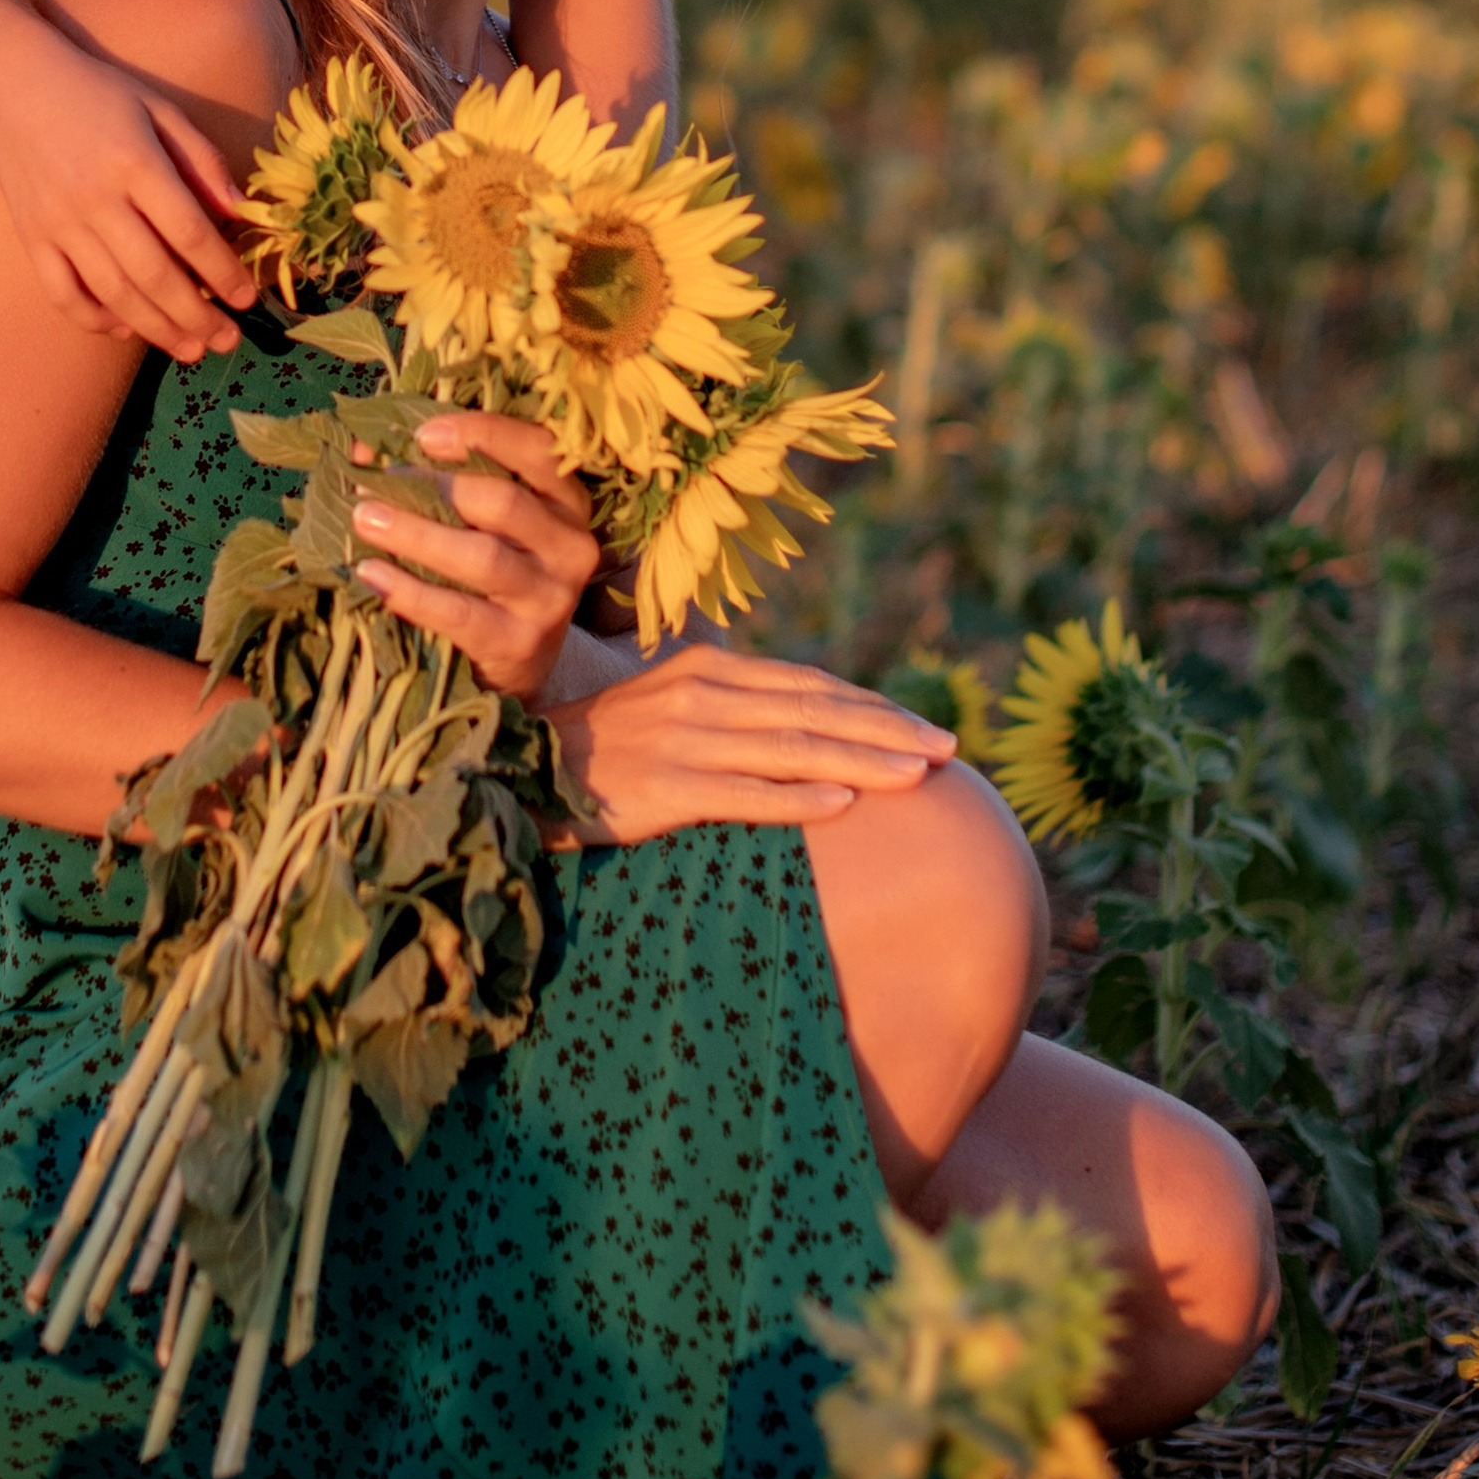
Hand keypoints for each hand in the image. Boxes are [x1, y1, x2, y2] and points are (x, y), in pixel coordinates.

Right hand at [0, 24, 255, 360]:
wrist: (13, 84)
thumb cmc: (98, 93)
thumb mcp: (159, 109)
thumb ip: (201, 159)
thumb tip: (241, 213)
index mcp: (134, 162)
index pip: (189, 232)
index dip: (223, 272)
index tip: (247, 299)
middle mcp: (95, 199)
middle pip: (154, 275)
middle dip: (197, 316)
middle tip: (228, 341)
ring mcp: (58, 223)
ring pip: (113, 294)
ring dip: (156, 329)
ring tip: (191, 349)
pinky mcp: (32, 237)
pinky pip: (63, 293)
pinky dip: (95, 319)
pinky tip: (126, 329)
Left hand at [350, 415, 598, 699]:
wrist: (518, 664)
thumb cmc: (492, 570)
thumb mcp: (483, 521)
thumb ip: (442, 477)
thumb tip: (367, 447)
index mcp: (567, 501)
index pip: (539, 450)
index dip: (483, 433)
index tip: (423, 434)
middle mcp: (571, 546)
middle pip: (504, 502)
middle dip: (434, 488)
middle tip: (373, 485)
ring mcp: (550, 599)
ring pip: (482, 556)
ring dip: (415, 534)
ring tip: (363, 519)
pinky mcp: (520, 643)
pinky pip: (458, 612)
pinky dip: (410, 591)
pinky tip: (371, 574)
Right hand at [552, 648, 951, 846]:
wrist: (529, 770)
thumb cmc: (610, 748)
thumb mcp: (672, 707)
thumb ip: (733, 705)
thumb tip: (801, 719)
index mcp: (710, 671)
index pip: (809, 684)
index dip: (873, 705)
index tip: (927, 728)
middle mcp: (703, 695)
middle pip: (814, 710)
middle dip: (887, 731)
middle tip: (949, 751)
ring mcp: (684, 740)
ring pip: (791, 749)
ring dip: (861, 762)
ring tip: (917, 777)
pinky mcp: (665, 788)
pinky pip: (741, 794)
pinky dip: (793, 799)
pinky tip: (841, 807)